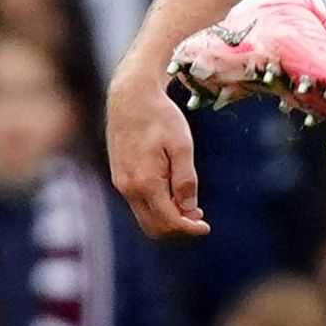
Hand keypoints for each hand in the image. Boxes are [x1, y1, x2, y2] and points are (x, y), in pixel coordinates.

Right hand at [110, 72, 205, 236]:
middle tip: (199, 217)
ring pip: (144, 217)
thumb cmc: (160, 116)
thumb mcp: (182, 145)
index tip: (206, 227)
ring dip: (167, 218)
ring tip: (188, 204)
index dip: (189, 229)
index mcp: (145, 182)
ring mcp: (121, 183)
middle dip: (178, 228)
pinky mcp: (119, 176)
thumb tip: (189, 208)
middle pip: (153, 227)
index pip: (168, 221)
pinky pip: (138, 203)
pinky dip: (156, 207)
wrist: (130, 96)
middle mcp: (128, 188)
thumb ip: (186, 180)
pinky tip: (171, 192)